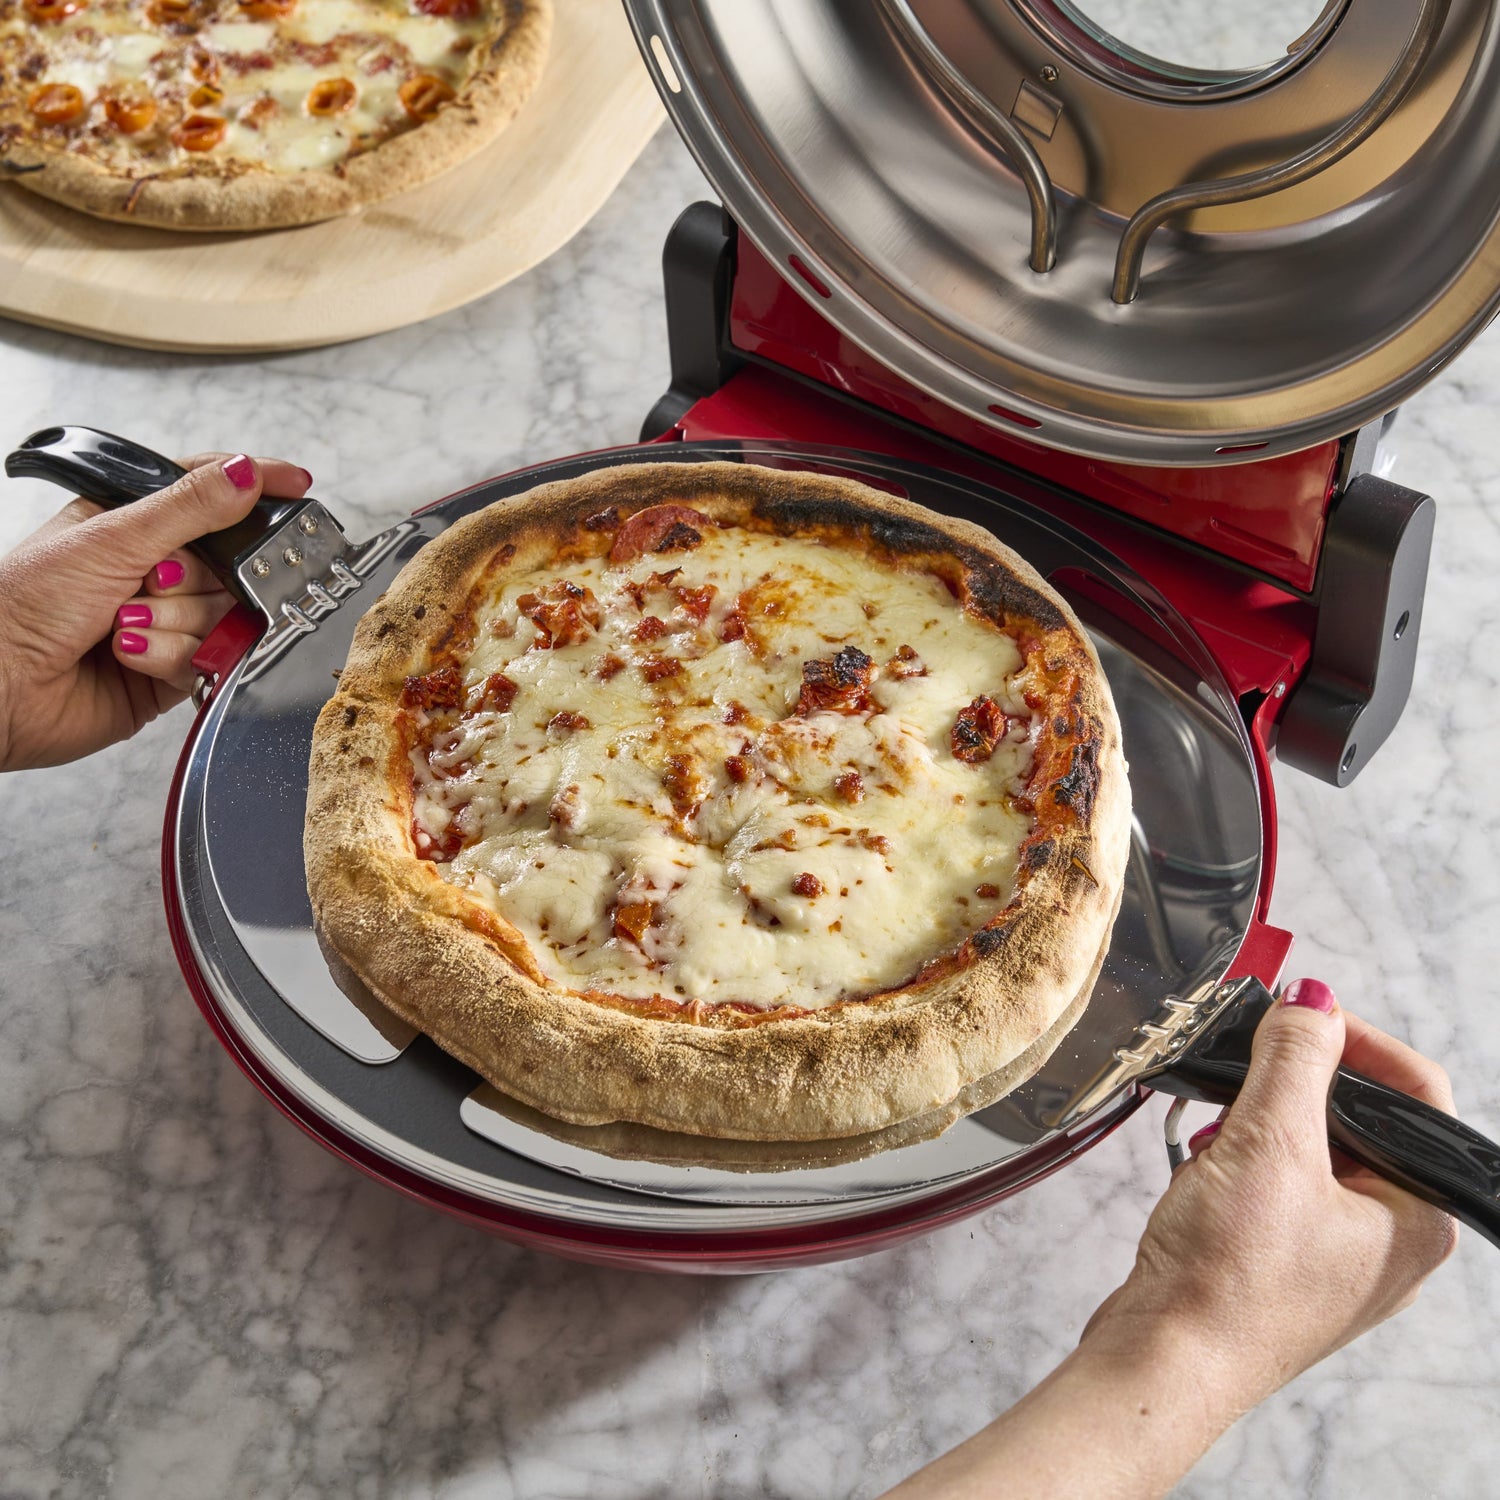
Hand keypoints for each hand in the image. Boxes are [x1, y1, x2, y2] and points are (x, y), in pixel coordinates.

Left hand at [0, 452, 311, 770]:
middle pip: (230, 563)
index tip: (297, 485)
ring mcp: (166, 622)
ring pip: (222, 615)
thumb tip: (247, 473)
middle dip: (195, 579)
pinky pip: (209, 658)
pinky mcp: (170, 670)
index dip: (252, 488)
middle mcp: (152, 571)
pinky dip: (172, 658)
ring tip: (125, 626)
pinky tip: (130, 656)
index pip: (209, 490)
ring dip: (176, 623)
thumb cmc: (21, 605)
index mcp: (131, 523)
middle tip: (153, 582)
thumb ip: (189, 507)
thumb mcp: (111, 539)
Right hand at [884, 986, 1459, 1498]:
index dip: (1354, 1038)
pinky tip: (1206, 1169)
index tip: (1296, 1012)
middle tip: (1244, 1071)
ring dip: (1258, 1124)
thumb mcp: (1268, 1142)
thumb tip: (1312, 1002)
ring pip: (1310, 1147)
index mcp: (1417, 1214)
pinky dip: (1238, 1161)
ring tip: (1219, 1137)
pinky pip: (1275, 1183)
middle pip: (1357, 1115)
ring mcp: (1337, 1254)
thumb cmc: (1229, 1279)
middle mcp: (1390, 1237)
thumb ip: (1295, 1059)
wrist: (1165, 1359)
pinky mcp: (1285, 1263)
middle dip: (1290, 1085)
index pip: (1413, 1090)